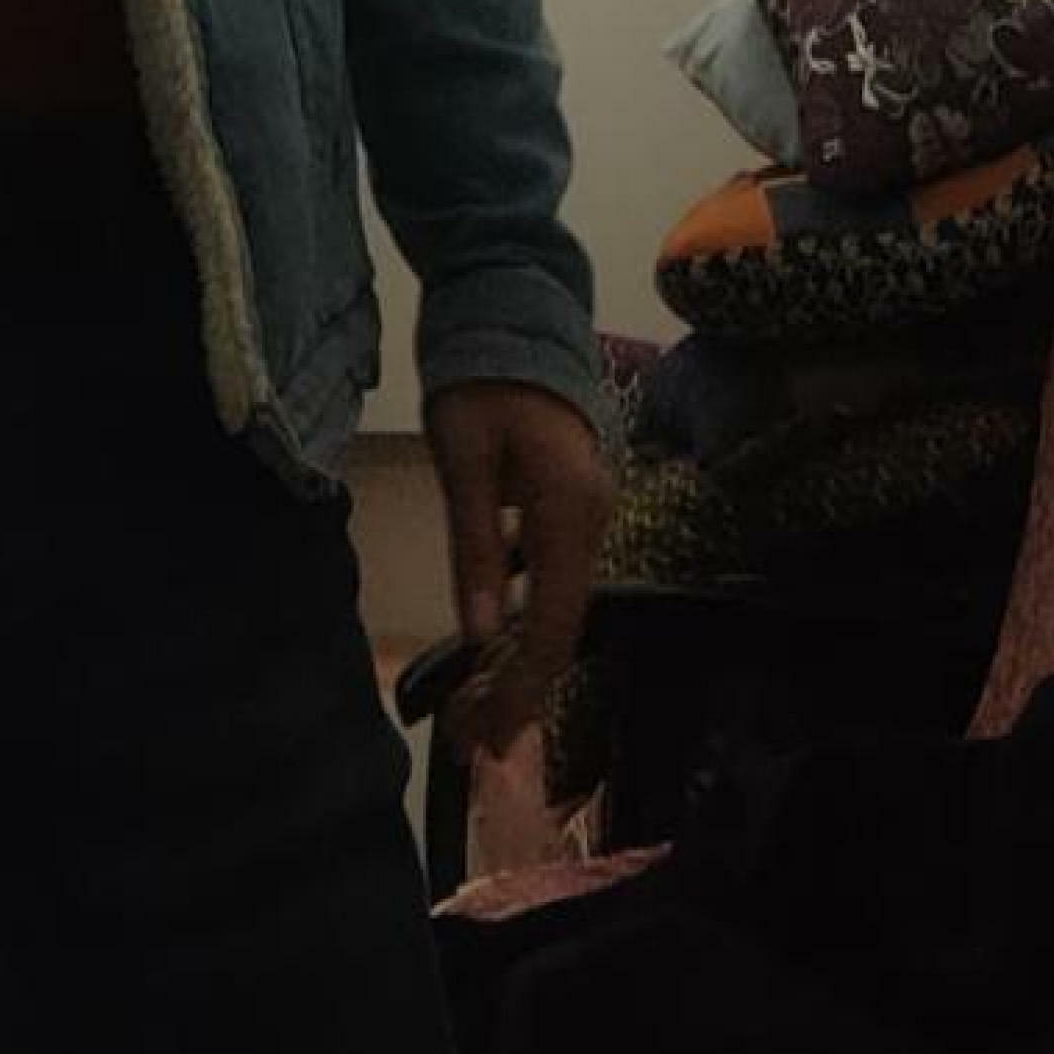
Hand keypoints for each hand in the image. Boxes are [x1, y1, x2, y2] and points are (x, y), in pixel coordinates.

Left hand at [425, 380, 610, 767]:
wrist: (515, 310)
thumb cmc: (480, 378)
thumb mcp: (462, 456)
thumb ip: (473, 543)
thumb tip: (479, 635)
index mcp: (568, 510)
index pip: (553, 622)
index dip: (524, 687)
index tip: (489, 740)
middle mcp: (591, 521)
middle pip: (561, 626)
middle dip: (520, 690)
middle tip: (471, 743)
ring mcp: (587, 515)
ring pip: (557, 608)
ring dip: (519, 662)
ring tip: (471, 711)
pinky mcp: (570, 509)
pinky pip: (552, 582)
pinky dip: (522, 623)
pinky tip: (490, 651)